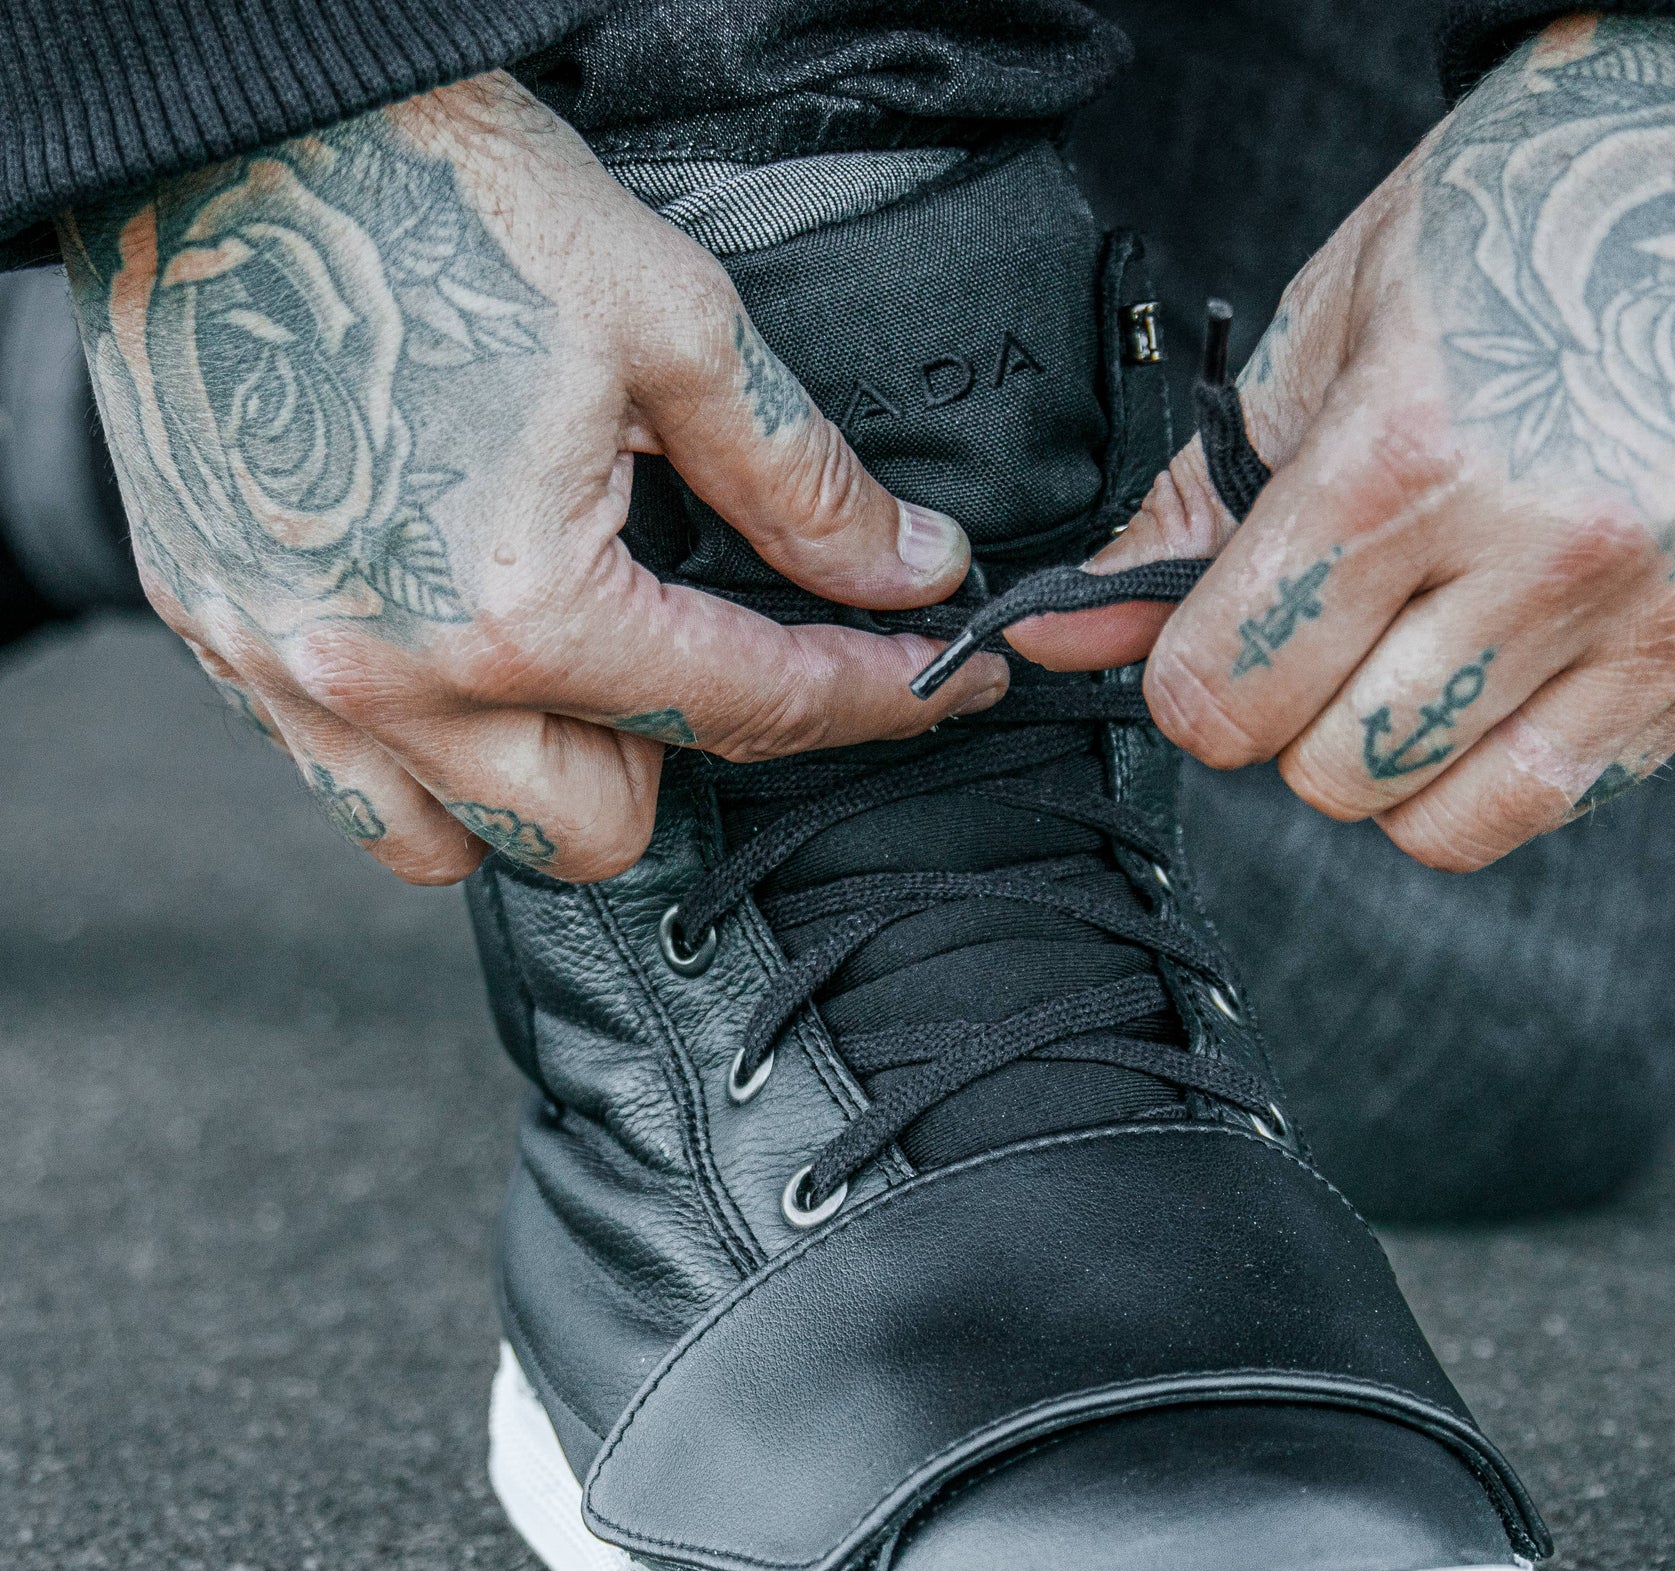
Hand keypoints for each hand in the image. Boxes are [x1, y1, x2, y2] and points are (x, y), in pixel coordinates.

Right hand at [59, 73, 999, 883]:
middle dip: (682, 759)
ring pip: (466, 842)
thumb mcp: (666, 319)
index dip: (876, 701)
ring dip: (551, 781)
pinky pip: (354, 790)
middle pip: (603, 833)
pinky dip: (433, 760)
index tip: (951, 683)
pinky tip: (467, 662)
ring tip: (579, 667)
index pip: (749, 709)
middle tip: (703, 646)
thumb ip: (798, 481)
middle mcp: (392, 678)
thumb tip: (906, 567)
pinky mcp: (216, 638)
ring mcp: (288, 674)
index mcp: (519, 607)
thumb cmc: (432, 190)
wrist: (223, 117)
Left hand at [1016, 15, 1674, 868]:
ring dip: (1389, 759)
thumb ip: (1192, 504)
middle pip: (1326, 771)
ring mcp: (1648, 618)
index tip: (1210, 645)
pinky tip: (1501, 670)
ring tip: (1418, 645)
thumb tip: (1065, 630)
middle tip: (1329, 627)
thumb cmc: (1538, 217)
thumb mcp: (1332, 325)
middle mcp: (1544, 553)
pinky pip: (1550, 804)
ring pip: (1432, 819)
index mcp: (1415, 453)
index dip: (1192, 681)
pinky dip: (1491, 771)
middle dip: (1291, 719)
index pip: (1230, 688)